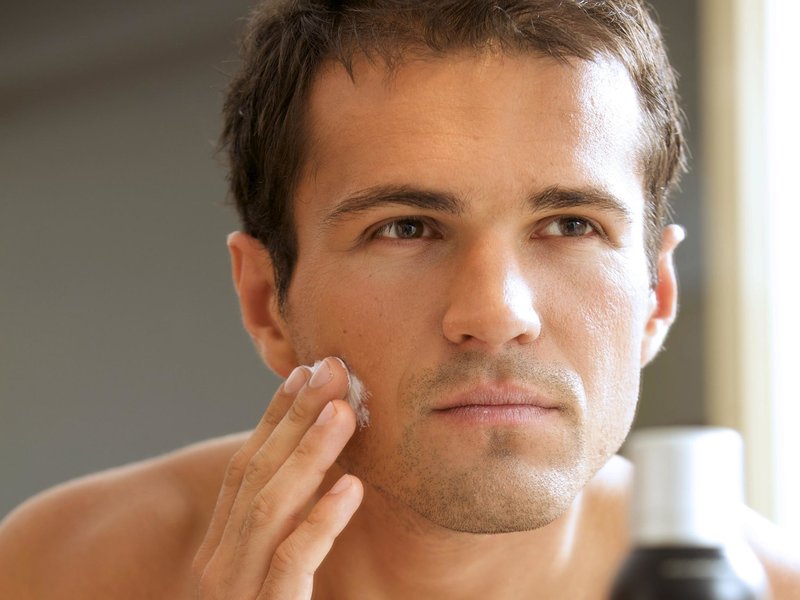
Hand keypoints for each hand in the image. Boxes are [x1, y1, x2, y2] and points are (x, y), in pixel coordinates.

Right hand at [191, 357, 363, 598]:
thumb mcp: (273, 577)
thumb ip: (285, 532)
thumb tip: (314, 471)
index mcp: (220, 550)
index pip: (244, 470)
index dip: (273, 418)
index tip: (303, 375)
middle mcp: (219, 566)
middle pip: (256, 475)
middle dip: (295, 418)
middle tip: (332, 371)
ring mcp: (237, 593)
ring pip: (271, 507)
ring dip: (308, 453)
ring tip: (344, 412)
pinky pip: (292, 561)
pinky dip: (321, 520)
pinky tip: (352, 486)